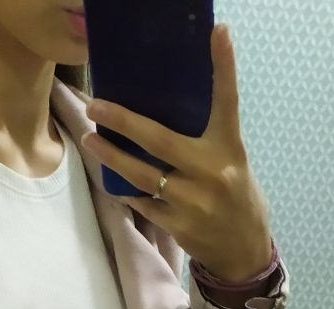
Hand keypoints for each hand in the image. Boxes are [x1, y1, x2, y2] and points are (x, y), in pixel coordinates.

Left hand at [82, 25, 272, 282]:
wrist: (243, 251)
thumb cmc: (235, 197)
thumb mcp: (231, 162)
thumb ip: (205, 141)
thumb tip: (165, 113)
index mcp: (228, 149)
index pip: (227, 101)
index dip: (224, 66)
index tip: (219, 32)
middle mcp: (212, 173)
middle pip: (160, 141)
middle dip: (124, 122)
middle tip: (96, 107)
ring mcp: (192, 203)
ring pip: (142, 176)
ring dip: (112, 158)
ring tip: (90, 142)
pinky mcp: (178, 226)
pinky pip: (143, 203)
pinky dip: (127, 191)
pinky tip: (113, 180)